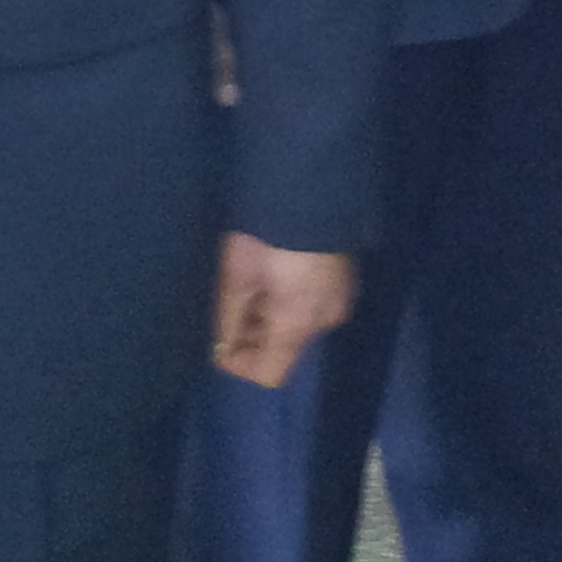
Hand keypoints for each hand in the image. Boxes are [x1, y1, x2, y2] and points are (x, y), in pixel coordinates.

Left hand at [211, 232, 351, 388]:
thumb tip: (222, 348)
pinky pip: (312, 307)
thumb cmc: (265, 232)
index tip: (218, 348)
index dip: (240, 367)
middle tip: (227, 310)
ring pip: (298, 327)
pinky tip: (273, 276)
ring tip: (247, 286)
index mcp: (296, 323)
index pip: (270, 373)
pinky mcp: (343, 282)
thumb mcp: (237, 273)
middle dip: (252, 339)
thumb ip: (230, 316)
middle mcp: (323, 321)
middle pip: (284, 350)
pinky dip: (290, 304)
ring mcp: (339, 301)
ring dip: (270, 319)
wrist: (310, 189)